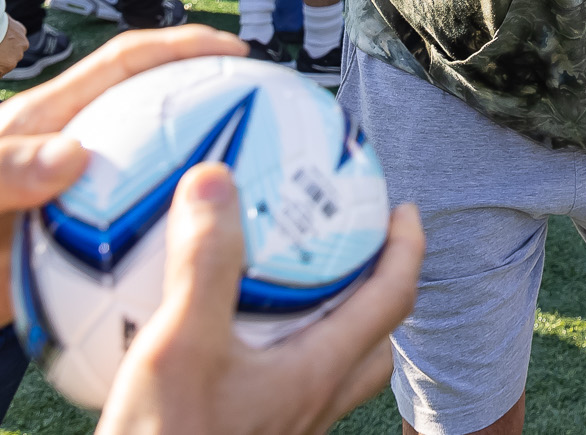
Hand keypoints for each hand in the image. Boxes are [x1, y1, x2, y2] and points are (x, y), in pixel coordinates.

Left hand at [0, 26, 245, 360]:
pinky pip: (140, 232)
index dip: (181, 48)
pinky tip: (209, 250)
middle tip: (272, 109)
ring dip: (202, 166)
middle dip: (212, 97)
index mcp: (41, 122)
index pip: (123, 65)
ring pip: (156, 170)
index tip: (235, 54)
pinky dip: (176, 231)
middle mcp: (68, 150)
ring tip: (263, 178)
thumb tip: (72, 153)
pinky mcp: (77, 245)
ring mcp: (77, 197)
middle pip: (154, 109)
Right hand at [97, 164, 420, 434]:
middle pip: (374, 341)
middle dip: (377, 288)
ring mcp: (285, 429)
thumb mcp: (178, 347)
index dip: (408, 249)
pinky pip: (280, 390)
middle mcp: (313, 405)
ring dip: (328, 325)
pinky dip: (272, 355)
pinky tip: (221, 340)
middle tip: (355, 246)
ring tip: (293, 288)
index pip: (393, 299)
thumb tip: (216, 177)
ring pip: (332, 371)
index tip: (402, 208)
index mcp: (318, 373)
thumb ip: (203, 265)